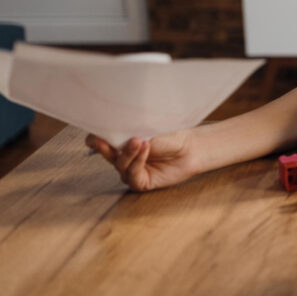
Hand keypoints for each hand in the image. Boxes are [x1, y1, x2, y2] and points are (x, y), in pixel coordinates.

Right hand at [85, 131, 199, 191]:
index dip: (95, 140)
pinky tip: (145, 148)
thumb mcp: (147, 130)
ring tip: (139, 140)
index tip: (93, 135)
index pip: (100, 143)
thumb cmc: (170, 136)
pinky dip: (138, 161)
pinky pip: (133, 174)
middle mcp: (123, 159)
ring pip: (120, 164)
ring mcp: (131, 172)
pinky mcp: (141, 183)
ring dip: (128, 152)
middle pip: (107, 155)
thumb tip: (112, 128)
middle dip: (104, 147)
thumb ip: (129, 132)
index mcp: (121, 144)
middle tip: (102, 139)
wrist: (190, 148)